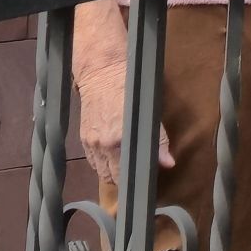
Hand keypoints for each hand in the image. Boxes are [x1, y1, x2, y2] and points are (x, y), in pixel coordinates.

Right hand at [68, 0, 173, 195]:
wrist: (101, 69)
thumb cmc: (130, 86)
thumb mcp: (149, 110)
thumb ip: (157, 139)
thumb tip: (167, 163)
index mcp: (118, 140)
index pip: (125, 175)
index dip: (136, 181)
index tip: (145, 181)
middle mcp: (101, 145)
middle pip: (111, 177)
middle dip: (124, 179)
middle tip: (137, 175)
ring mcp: (90, 142)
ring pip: (100, 171)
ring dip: (112, 173)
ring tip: (125, 169)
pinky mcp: (83, 137)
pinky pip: (92, 160)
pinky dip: (102, 164)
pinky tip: (112, 159)